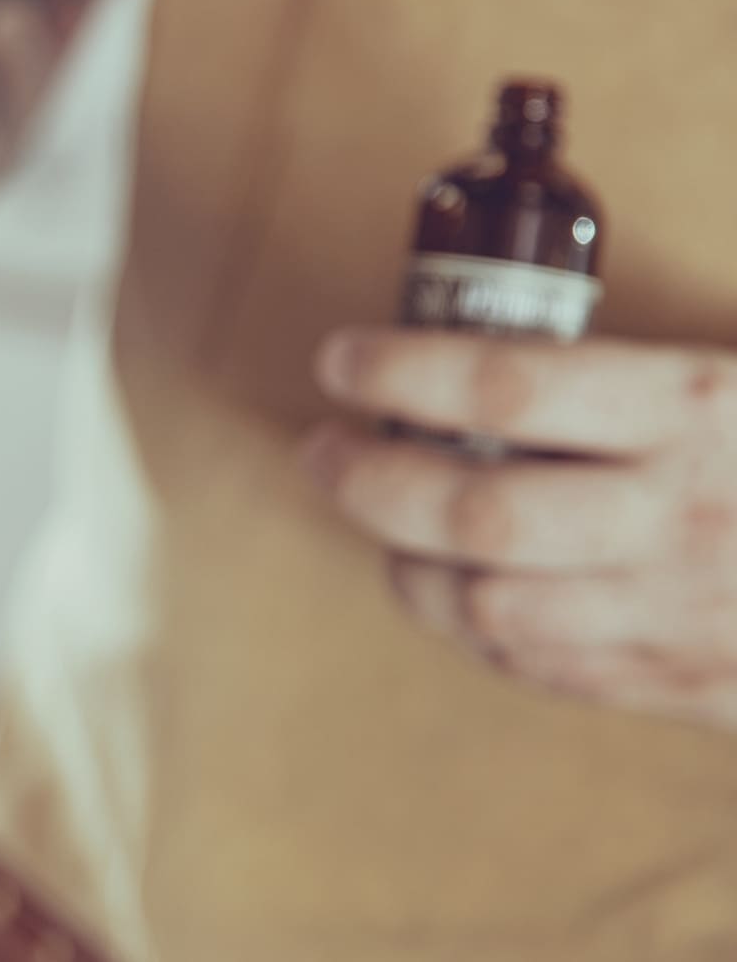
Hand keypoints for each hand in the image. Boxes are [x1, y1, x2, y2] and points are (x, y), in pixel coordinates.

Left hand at [305, 325, 736, 729]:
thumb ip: (635, 370)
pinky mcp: (689, 686)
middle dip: (369, 480)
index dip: (399, 373)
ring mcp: (681, 611)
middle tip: (324, 450)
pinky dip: (478, 628)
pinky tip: (461, 587)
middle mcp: (681, 513)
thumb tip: (487, 336)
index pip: (507, 386)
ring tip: (387, 526)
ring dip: (412, 566)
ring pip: (488, 607)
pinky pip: (541, 666)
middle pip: (473, 513)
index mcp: (697, 408)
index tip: (339, 361)